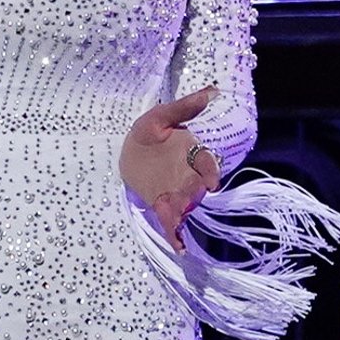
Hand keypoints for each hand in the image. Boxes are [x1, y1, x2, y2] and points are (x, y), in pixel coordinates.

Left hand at [121, 85, 221, 245]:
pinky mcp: (163, 204)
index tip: (211, 182)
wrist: (128, 149)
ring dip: (186, 217)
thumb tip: (211, 91)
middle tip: (193, 204)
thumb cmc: (147, 131)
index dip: (210, 172)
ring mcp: (177, 191)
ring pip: (187, 206)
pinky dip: (175, 235)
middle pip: (197, 188)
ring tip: (184, 232)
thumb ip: (184, 108)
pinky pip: (171, 221)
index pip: (206, 163)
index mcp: (191, 153)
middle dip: (197, 196)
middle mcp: (189, 175)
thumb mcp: (160, 117)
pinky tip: (178, 248)